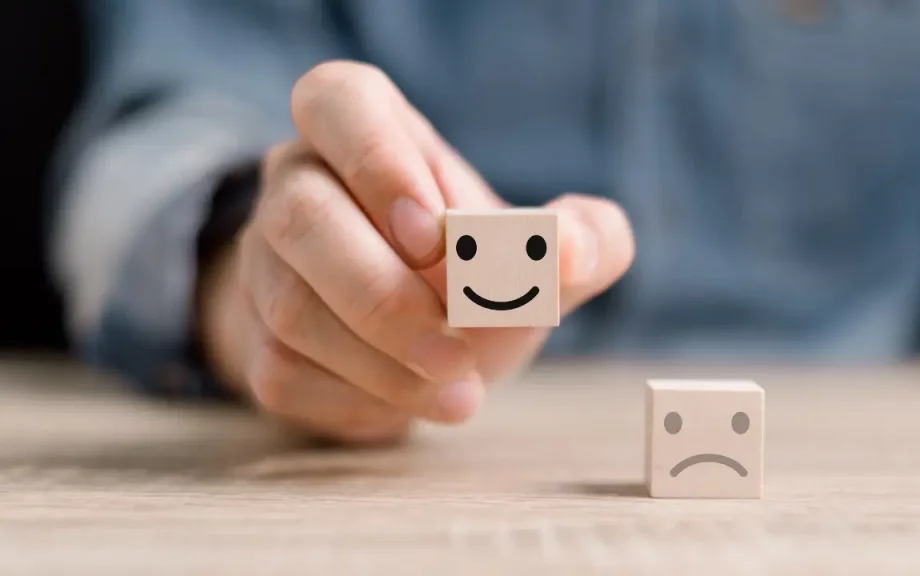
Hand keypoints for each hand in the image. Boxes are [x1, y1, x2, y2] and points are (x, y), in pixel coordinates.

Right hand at [198, 61, 634, 443]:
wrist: (414, 342)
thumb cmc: (474, 275)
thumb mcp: (536, 250)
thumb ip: (581, 240)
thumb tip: (572, 251)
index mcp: (362, 131)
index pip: (337, 103)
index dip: (378, 162)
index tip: (434, 233)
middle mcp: (298, 184)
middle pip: (302, 217)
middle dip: (384, 294)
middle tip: (457, 350)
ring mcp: (265, 264)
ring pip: (291, 307)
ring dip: (381, 362)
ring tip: (458, 391)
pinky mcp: (258, 340)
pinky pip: (285, 373)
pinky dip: (358, 400)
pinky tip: (412, 402)